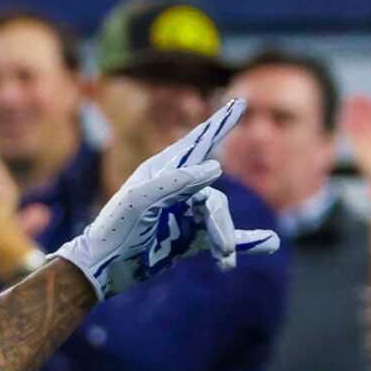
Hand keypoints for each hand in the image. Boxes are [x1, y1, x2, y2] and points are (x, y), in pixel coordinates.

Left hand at [55, 99, 279, 298]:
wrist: (103, 268)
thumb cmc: (115, 228)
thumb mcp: (140, 201)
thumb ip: (177, 182)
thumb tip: (218, 167)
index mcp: (162, 172)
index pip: (197, 143)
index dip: (219, 124)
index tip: (239, 103)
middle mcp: (177, 189)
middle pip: (214, 198)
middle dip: (221, 224)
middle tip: (224, 248)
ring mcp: (184, 214)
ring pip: (218, 220)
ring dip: (225, 240)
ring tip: (226, 259)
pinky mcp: (188, 238)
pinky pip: (221, 238)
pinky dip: (244, 242)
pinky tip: (267, 245)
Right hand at [342, 94, 370, 182]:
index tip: (368, 98)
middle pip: (368, 121)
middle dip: (362, 108)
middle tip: (357, 94)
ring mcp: (368, 147)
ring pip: (360, 126)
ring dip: (354, 113)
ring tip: (350, 100)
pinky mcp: (360, 153)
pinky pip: (353, 136)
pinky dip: (349, 125)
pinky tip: (346, 115)